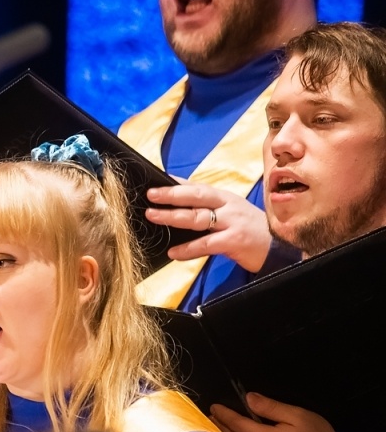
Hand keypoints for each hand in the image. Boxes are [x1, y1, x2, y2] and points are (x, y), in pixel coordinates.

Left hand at [144, 182, 271, 271]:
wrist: (280, 249)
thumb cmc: (250, 231)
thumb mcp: (232, 213)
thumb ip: (209, 209)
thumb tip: (178, 206)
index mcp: (226, 198)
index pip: (198, 187)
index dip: (177, 183)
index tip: (157, 179)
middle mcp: (229, 206)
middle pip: (196, 197)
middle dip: (172, 194)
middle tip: (151, 194)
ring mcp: (232, 223)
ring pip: (198, 218)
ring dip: (173, 217)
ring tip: (153, 216)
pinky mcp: (235, 241)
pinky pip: (206, 244)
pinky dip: (188, 249)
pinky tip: (173, 252)